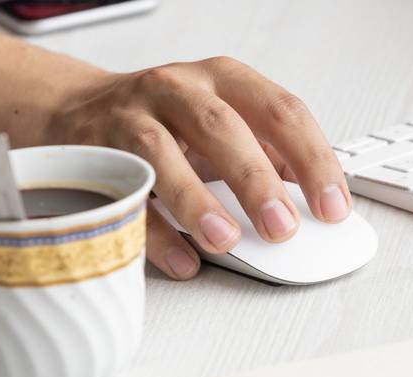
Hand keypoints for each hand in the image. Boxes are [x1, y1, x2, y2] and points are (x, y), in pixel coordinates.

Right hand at [50, 56, 350, 279]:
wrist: (79, 108)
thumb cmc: (167, 120)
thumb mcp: (223, 122)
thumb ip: (268, 155)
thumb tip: (314, 203)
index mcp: (225, 81)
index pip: (281, 112)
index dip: (312, 160)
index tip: (333, 207)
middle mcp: (181, 90)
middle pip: (223, 128)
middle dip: (256, 181)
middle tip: (282, 228)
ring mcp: (133, 117)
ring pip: (162, 153)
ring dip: (197, 200)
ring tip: (225, 239)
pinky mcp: (96, 152)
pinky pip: (124, 193)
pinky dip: (153, 232)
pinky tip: (182, 260)